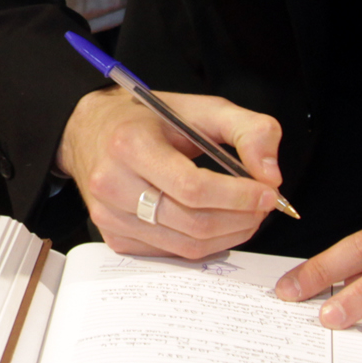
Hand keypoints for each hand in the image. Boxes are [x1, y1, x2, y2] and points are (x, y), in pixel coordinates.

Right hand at [57, 86, 287, 260]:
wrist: (91, 130)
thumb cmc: (148, 119)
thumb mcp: (202, 107)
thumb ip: (248, 130)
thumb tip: (270, 174)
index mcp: (131, 145)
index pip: (193, 188)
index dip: (238, 197)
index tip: (268, 193)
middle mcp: (112, 184)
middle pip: (193, 222)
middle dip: (241, 219)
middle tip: (263, 206)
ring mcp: (108, 216)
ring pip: (185, 245)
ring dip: (228, 236)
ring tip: (245, 216)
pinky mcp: (113, 237)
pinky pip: (171, 254)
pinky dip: (203, 245)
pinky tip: (215, 225)